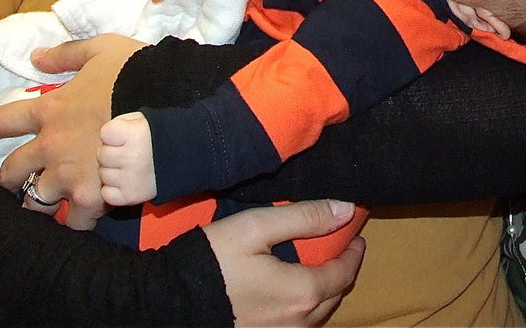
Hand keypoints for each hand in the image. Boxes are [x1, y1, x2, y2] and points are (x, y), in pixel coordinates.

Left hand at [0, 34, 145, 228]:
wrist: (169, 101)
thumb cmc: (135, 71)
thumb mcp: (100, 50)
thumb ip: (65, 54)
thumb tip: (35, 56)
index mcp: (49, 111)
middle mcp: (50, 147)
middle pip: (10, 172)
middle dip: (4, 180)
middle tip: (6, 185)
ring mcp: (69, 174)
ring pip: (35, 202)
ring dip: (37, 204)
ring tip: (42, 209)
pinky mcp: (93, 195)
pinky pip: (74, 221)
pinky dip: (75, 221)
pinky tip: (78, 221)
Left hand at [98, 112, 156, 205]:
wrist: (189, 158)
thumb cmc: (163, 136)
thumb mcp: (145, 120)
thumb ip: (123, 123)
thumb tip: (106, 135)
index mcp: (135, 134)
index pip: (105, 133)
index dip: (114, 134)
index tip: (125, 136)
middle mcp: (131, 157)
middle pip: (102, 155)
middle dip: (113, 152)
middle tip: (128, 153)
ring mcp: (130, 179)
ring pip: (103, 174)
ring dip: (113, 171)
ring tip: (130, 167)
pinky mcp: (131, 196)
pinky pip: (107, 194)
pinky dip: (114, 189)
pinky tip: (127, 181)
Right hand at [204, 201, 365, 326]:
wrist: (169, 301)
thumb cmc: (213, 260)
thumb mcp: (258, 226)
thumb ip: (305, 217)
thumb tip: (346, 209)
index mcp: (301, 292)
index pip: (343, 273)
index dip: (354, 253)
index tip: (356, 236)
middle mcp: (296, 323)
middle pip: (333, 297)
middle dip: (341, 272)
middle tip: (341, 249)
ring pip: (315, 316)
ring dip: (323, 292)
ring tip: (319, 268)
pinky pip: (295, 326)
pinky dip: (303, 308)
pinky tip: (292, 291)